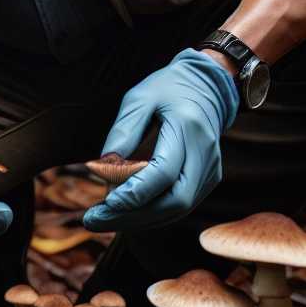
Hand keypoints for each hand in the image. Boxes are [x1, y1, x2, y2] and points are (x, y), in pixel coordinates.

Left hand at [83, 48, 238, 232]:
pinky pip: (179, 206)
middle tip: (95, 219)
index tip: (105, 202)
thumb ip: (123, 131)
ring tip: (103, 219)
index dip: (134, 193)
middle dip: (133, 216)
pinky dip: (151, 214)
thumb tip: (102, 167)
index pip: (164, 173)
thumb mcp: (139, 99)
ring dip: (139, 220)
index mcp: (188, 129)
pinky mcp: (207, 180)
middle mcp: (204, 154)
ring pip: (177, 210)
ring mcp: (210, 170)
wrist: (205, 86)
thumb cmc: (167, 90)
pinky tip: (124, 213)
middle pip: (175, 201)